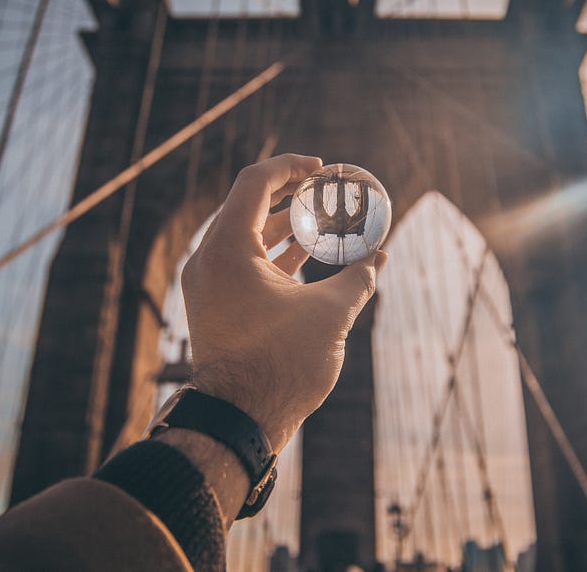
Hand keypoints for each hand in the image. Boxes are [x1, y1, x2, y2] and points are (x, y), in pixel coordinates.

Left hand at [181, 154, 387, 451]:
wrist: (240, 420)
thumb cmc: (282, 364)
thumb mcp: (330, 314)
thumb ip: (357, 278)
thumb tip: (379, 257)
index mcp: (229, 248)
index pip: (255, 183)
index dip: (291, 167)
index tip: (321, 168)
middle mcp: (209, 260)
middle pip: (247, 205)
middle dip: (289, 194)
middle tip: (323, 189)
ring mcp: (208, 284)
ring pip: (244, 236)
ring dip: (282, 225)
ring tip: (320, 221)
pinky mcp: (214, 305)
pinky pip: (241, 263)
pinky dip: (271, 254)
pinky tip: (306, 258)